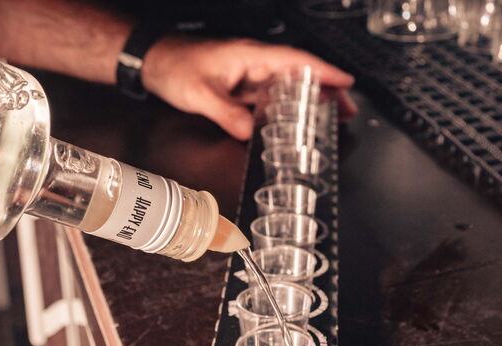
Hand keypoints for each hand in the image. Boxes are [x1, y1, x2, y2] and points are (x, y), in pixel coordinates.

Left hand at [141, 37, 356, 139]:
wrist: (153, 61)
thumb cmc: (174, 66)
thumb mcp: (200, 93)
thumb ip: (227, 114)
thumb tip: (251, 133)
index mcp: (251, 57)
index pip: (296, 61)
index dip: (324, 71)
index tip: (346, 82)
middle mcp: (254, 64)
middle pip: (299, 75)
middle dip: (326, 90)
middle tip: (347, 109)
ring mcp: (249, 76)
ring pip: (288, 87)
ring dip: (310, 100)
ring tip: (331, 116)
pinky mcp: (241, 88)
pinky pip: (271, 98)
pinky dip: (288, 108)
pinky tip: (295, 120)